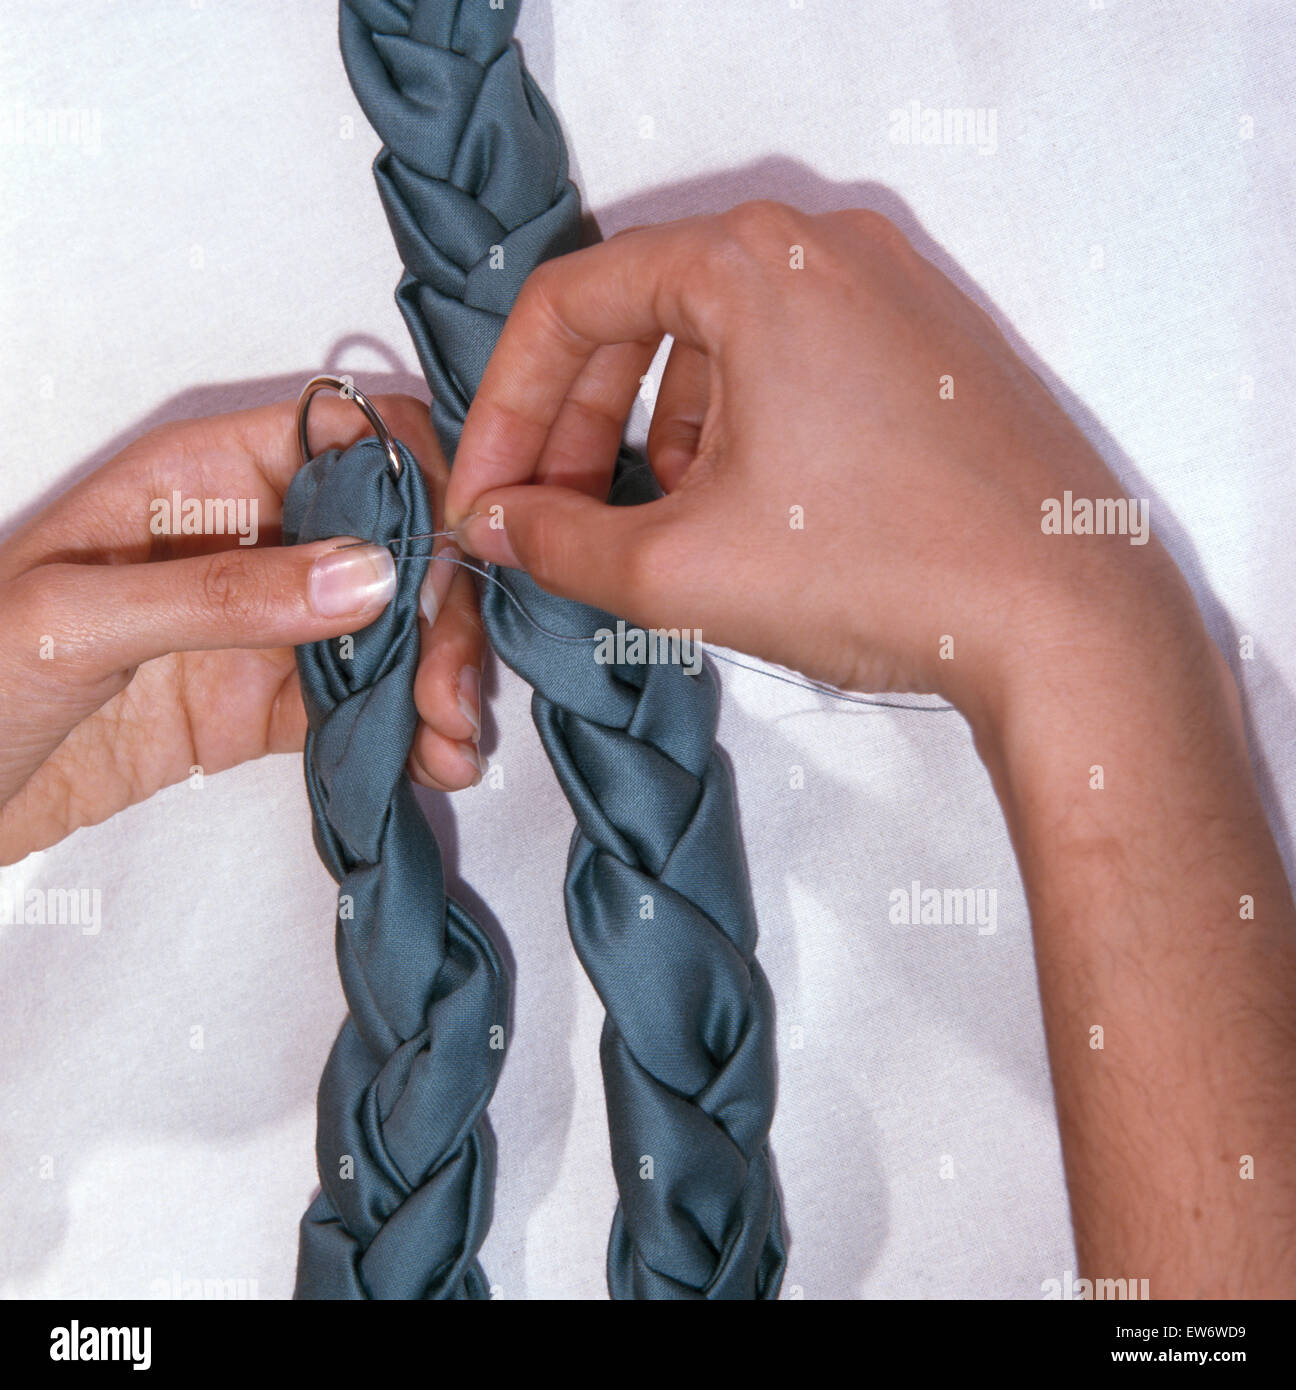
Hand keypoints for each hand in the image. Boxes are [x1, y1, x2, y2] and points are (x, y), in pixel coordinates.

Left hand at [0, 394, 484, 864]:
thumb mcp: (74, 623)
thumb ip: (224, 594)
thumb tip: (371, 574)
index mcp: (202, 479)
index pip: (348, 435)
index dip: (420, 477)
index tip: (458, 553)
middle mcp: (250, 540)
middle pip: (393, 542)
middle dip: (443, 608)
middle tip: (454, 687)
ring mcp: (262, 626)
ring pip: (392, 628)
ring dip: (439, 677)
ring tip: (454, 741)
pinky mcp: (264, 704)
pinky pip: (362, 705)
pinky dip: (409, 731)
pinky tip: (434, 763)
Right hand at [444, 199, 1197, 734]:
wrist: (1067, 623)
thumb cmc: (887, 571)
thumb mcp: (681, 568)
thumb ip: (559, 539)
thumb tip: (495, 525)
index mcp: (752, 263)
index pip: (570, 305)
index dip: (505, 408)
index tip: (488, 492)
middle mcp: (824, 248)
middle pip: (642, 318)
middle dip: (578, 428)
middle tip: (551, 520)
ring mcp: (889, 289)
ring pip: (717, 346)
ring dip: (657, 437)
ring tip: (657, 534)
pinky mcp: (928, 346)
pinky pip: (792, 365)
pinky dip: (739, 431)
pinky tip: (743, 515)